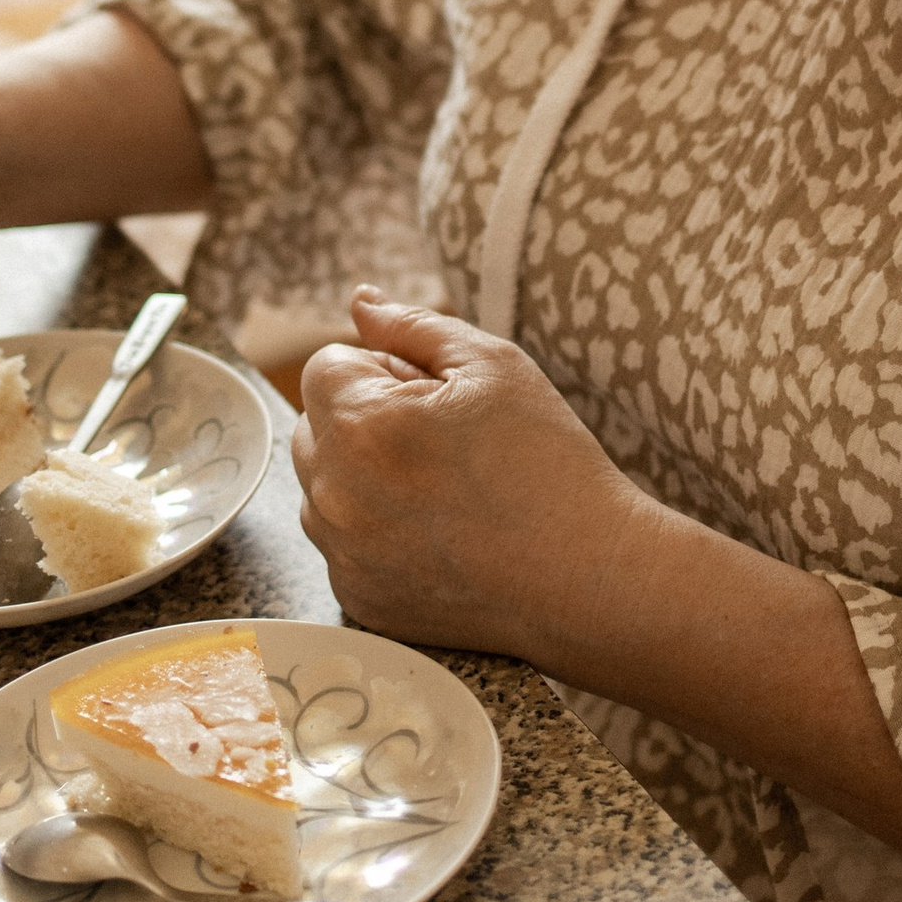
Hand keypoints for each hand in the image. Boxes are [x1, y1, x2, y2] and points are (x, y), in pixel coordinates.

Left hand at [289, 289, 651, 667]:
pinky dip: (375, 533)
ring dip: (361, 477)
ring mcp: (342, 555)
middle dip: (361, 421)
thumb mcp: (491, 366)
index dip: (381, 371)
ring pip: (323, 488)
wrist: (587, 576)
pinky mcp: (358, 598)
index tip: (434, 399)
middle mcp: (333, 496)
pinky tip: (438, 535)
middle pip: (314, 427)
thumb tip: (360, 302)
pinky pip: (342, 545)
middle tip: (441, 442)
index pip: (324, 367)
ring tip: (441, 490)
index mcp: (359, 426)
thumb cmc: (546, 463)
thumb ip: (411, 325)